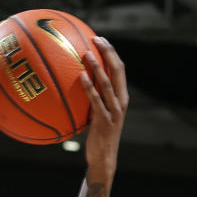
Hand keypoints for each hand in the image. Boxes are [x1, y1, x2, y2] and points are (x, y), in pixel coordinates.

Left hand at [81, 36, 128, 181]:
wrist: (103, 157)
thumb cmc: (97, 136)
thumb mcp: (96, 113)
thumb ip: (92, 99)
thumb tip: (75, 84)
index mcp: (121, 96)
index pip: (119, 68)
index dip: (111, 52)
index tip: (99, 38)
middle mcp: (121, 100)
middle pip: (118, 70)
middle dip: (108, 52)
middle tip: (96, 38)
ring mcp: (114, 110)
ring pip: (108, 84)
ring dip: (98, 67)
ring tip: (87, 54)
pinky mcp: (105, 120)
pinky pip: (97, 101)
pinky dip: (90, 88)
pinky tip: (80, 77)